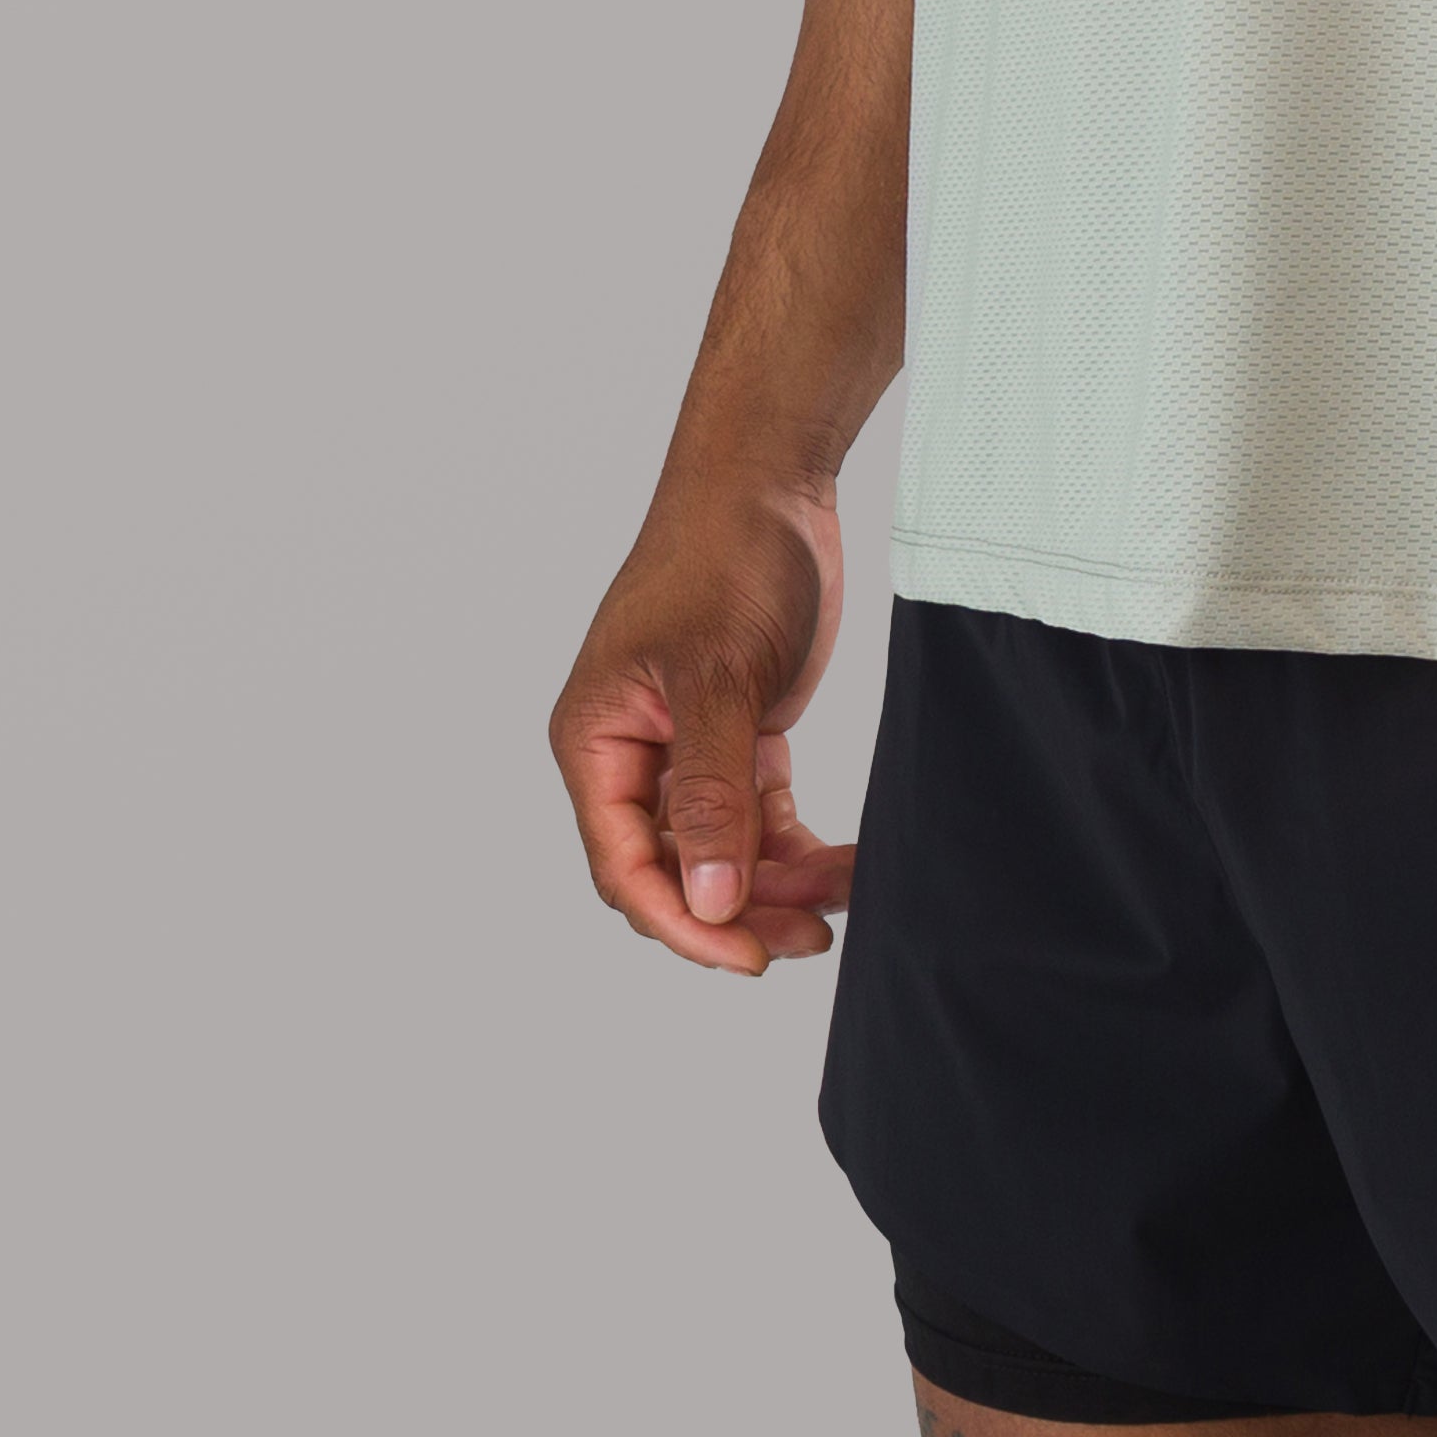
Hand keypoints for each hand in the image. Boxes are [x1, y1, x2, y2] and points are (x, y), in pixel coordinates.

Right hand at [549, 476, 856, 977]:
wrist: (772, 481)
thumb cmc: (725, 556)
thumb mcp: (718, 676)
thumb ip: (710, 792)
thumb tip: (708, 897)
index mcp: (595, 742)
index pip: (623, 866)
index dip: (682, 919)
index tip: (747, 955)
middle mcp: (631, 754)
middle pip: (671, 869)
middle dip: (736, 910)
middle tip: (808, 939)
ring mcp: (684, 746)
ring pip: (720, 850)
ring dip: (774, 883)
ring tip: (838, 898)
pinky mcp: (737, 732)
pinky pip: (757, 816)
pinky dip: (795, 844)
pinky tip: (841, 863)